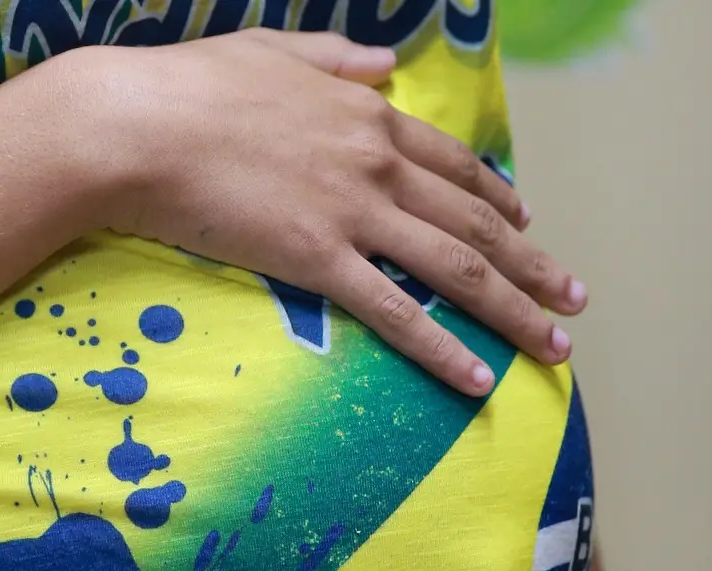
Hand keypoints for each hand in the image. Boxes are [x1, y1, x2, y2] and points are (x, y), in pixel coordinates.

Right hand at [62, 29, 585, 395]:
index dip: (499, 197)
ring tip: (554, 346)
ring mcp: (353, 214)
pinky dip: (443, 349)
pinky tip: (477, 379)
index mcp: (368, 115)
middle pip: (476, 223)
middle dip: (534, 264)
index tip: (528, 223)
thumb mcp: (272, 51)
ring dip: (515, 311)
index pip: (454, 164)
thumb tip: (381, 63)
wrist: (136, 127)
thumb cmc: (189, 85)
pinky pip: (396, 313)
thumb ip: (335, 58)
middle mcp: (377, 165)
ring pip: (458, 270)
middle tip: (575, 297)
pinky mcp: (318, 261)